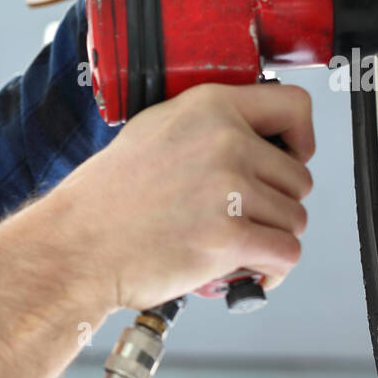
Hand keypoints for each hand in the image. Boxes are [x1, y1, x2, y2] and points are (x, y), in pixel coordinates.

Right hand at [44, 82, 314, 312]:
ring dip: (272, 238)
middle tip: (242, 219)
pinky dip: (273, 269)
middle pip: (298, 177)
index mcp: (208, 108)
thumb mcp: (152, 133)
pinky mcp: (228, 237)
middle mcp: (224, 142)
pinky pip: (286, 253)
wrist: (76, 246)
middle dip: (277, 204)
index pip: (294, 106)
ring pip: (294, 218)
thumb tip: (252, 141)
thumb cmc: (105, 199)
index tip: (291, 156)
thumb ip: (205, 128)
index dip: (300, 138)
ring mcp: (229, 190)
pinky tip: (250, 270)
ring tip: (237, 247)